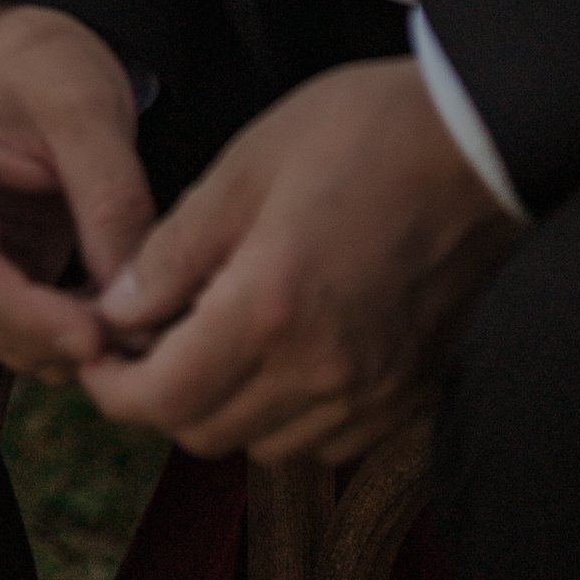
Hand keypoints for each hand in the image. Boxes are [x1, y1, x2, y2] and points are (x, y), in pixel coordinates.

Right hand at [0, 4, 156, 380]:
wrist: (20, 51)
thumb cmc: (43, 65)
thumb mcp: (87, 111)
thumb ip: (109, 200)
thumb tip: (130, 297)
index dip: (28, 318)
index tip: (95, 342)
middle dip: (51, 339)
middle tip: (132, 348)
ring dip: (56, 343)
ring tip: (129, 334)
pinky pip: (8, 320)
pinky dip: (55, 330)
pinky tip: (106, 323)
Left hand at [81, 58, 520, 463]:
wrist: (482, 145)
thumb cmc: (363, 135)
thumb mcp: (245, 168)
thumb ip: (173, 250)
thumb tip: (120, 308)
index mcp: (271, 308)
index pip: (164, 398)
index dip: (113, 388)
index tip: (97, 355)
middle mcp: (322, 373)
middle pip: (206, 433)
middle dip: (160, 395)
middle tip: (147, 336)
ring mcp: (373, 396)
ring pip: (264, 445)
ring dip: (224, 405)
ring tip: (215, 335)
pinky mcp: (410, 398)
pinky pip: (325, 440)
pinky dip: (286, 412)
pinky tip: (282, 350)